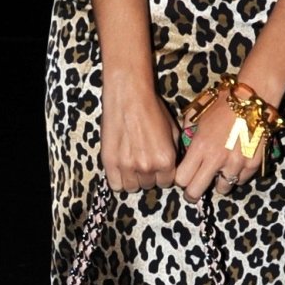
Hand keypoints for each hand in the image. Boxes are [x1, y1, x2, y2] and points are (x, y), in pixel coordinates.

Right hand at [99, 74, 179, 192]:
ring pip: (132, 187)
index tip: (160, 166)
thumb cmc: (153, 109)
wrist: (129, 97)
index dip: (164, 174)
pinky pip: (116, 185)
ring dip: (134, 178)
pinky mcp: (110, 164)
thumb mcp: (173, 129)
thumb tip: (175, 164)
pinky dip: (119, 179)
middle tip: (145, 160)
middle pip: (150, 185)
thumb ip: (175, 151)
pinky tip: (122, 166)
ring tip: (133, 162)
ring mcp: (127, 167)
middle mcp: (147, 167)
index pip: (167, 182)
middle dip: (149, 175)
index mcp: (166, 159)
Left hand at [173, 81, 269, 202]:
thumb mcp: (198, 113)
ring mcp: (236, 163)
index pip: (182, 179)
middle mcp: (217, 159)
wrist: (253, 98)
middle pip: (196, 191)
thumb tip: (184, 147)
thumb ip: (188, 132)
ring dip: (221, 181)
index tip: (185, 177)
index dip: (181, 179)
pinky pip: (241, 180)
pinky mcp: (253, 164)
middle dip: (194, 192)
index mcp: (200, 146)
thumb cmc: (224, 102)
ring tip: (222, 169)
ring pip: (222, 189)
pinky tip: (238, 161)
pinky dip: (238, 174)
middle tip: (197, 187)